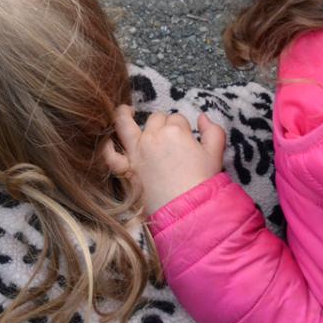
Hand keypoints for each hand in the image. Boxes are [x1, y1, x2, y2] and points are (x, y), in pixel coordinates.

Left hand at [102, 105, 223, 214]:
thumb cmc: (203, 183)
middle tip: (170, 140)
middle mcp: (152, 137)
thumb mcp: (215, 154)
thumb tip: (202, 117)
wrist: (189, 210)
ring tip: (127, 111)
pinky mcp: (127, 169)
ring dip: (124, 115)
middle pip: (156, 120)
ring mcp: (136, 152)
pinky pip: (111, 156)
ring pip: (127, 125)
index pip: (177, 119)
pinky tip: (107, 141)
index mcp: (175, 131)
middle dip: (163, 124)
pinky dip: (107, 148)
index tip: (186, 140)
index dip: (183, 128)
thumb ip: (213, 131)